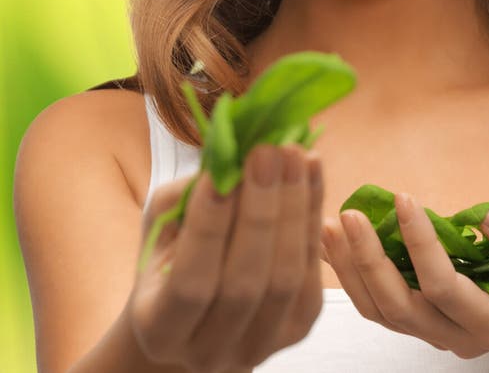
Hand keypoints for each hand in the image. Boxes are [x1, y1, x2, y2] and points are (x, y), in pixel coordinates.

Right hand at [129, 143, 323, 371]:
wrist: (201, 307)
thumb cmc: (173, 253)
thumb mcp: (164, 223)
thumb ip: (189, 196)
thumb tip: (235, 155)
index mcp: (159, 330)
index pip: (189, 284)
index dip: (208, 228)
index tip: (220, 174)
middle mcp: (209, 353)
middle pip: (244, 283)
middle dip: (259, 210)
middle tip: (267, 152)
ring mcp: (259, 345)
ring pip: (285, 277)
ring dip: (294, 207)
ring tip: (295, 153)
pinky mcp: (298, 327)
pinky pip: (311, 271)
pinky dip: (313, 214)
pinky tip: (311, 169)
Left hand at [321, 194, 488, 358]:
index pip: (444, 287)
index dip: (421, 244)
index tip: (405, 198)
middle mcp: (456, 337)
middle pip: (399, 306)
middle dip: (369, 261)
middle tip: (348, 215)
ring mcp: (434, 333)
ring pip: (379, 311)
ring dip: (350, 269)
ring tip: (330, 224)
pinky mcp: (421, 320)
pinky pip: (377, 305)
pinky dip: (352, 275)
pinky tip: (335, 242)